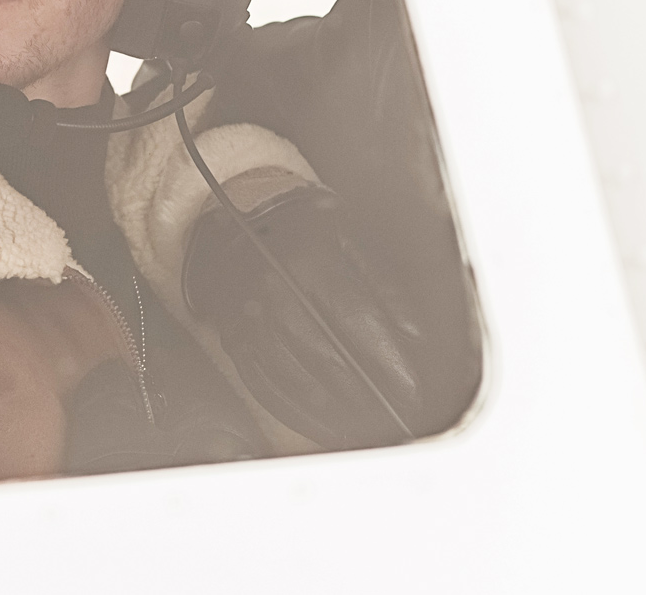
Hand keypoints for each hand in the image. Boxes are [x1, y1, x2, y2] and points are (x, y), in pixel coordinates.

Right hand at [183, 187, 430, 448]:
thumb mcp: (349, 237)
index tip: (411, 385)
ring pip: (293, 377)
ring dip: (333, 409)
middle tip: (397, 410)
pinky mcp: (232, 337)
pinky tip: (322, 423)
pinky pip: (262, 384)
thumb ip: (384, 283)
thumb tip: (414, 334)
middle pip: (325, 357)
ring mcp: (246, 317)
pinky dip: (295, 411)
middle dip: (366, 392)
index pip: (355, 321)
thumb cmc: (303, 228)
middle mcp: (272, 291)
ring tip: (366, 424)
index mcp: (306, 259)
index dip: (387, 359)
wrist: (241, 222)